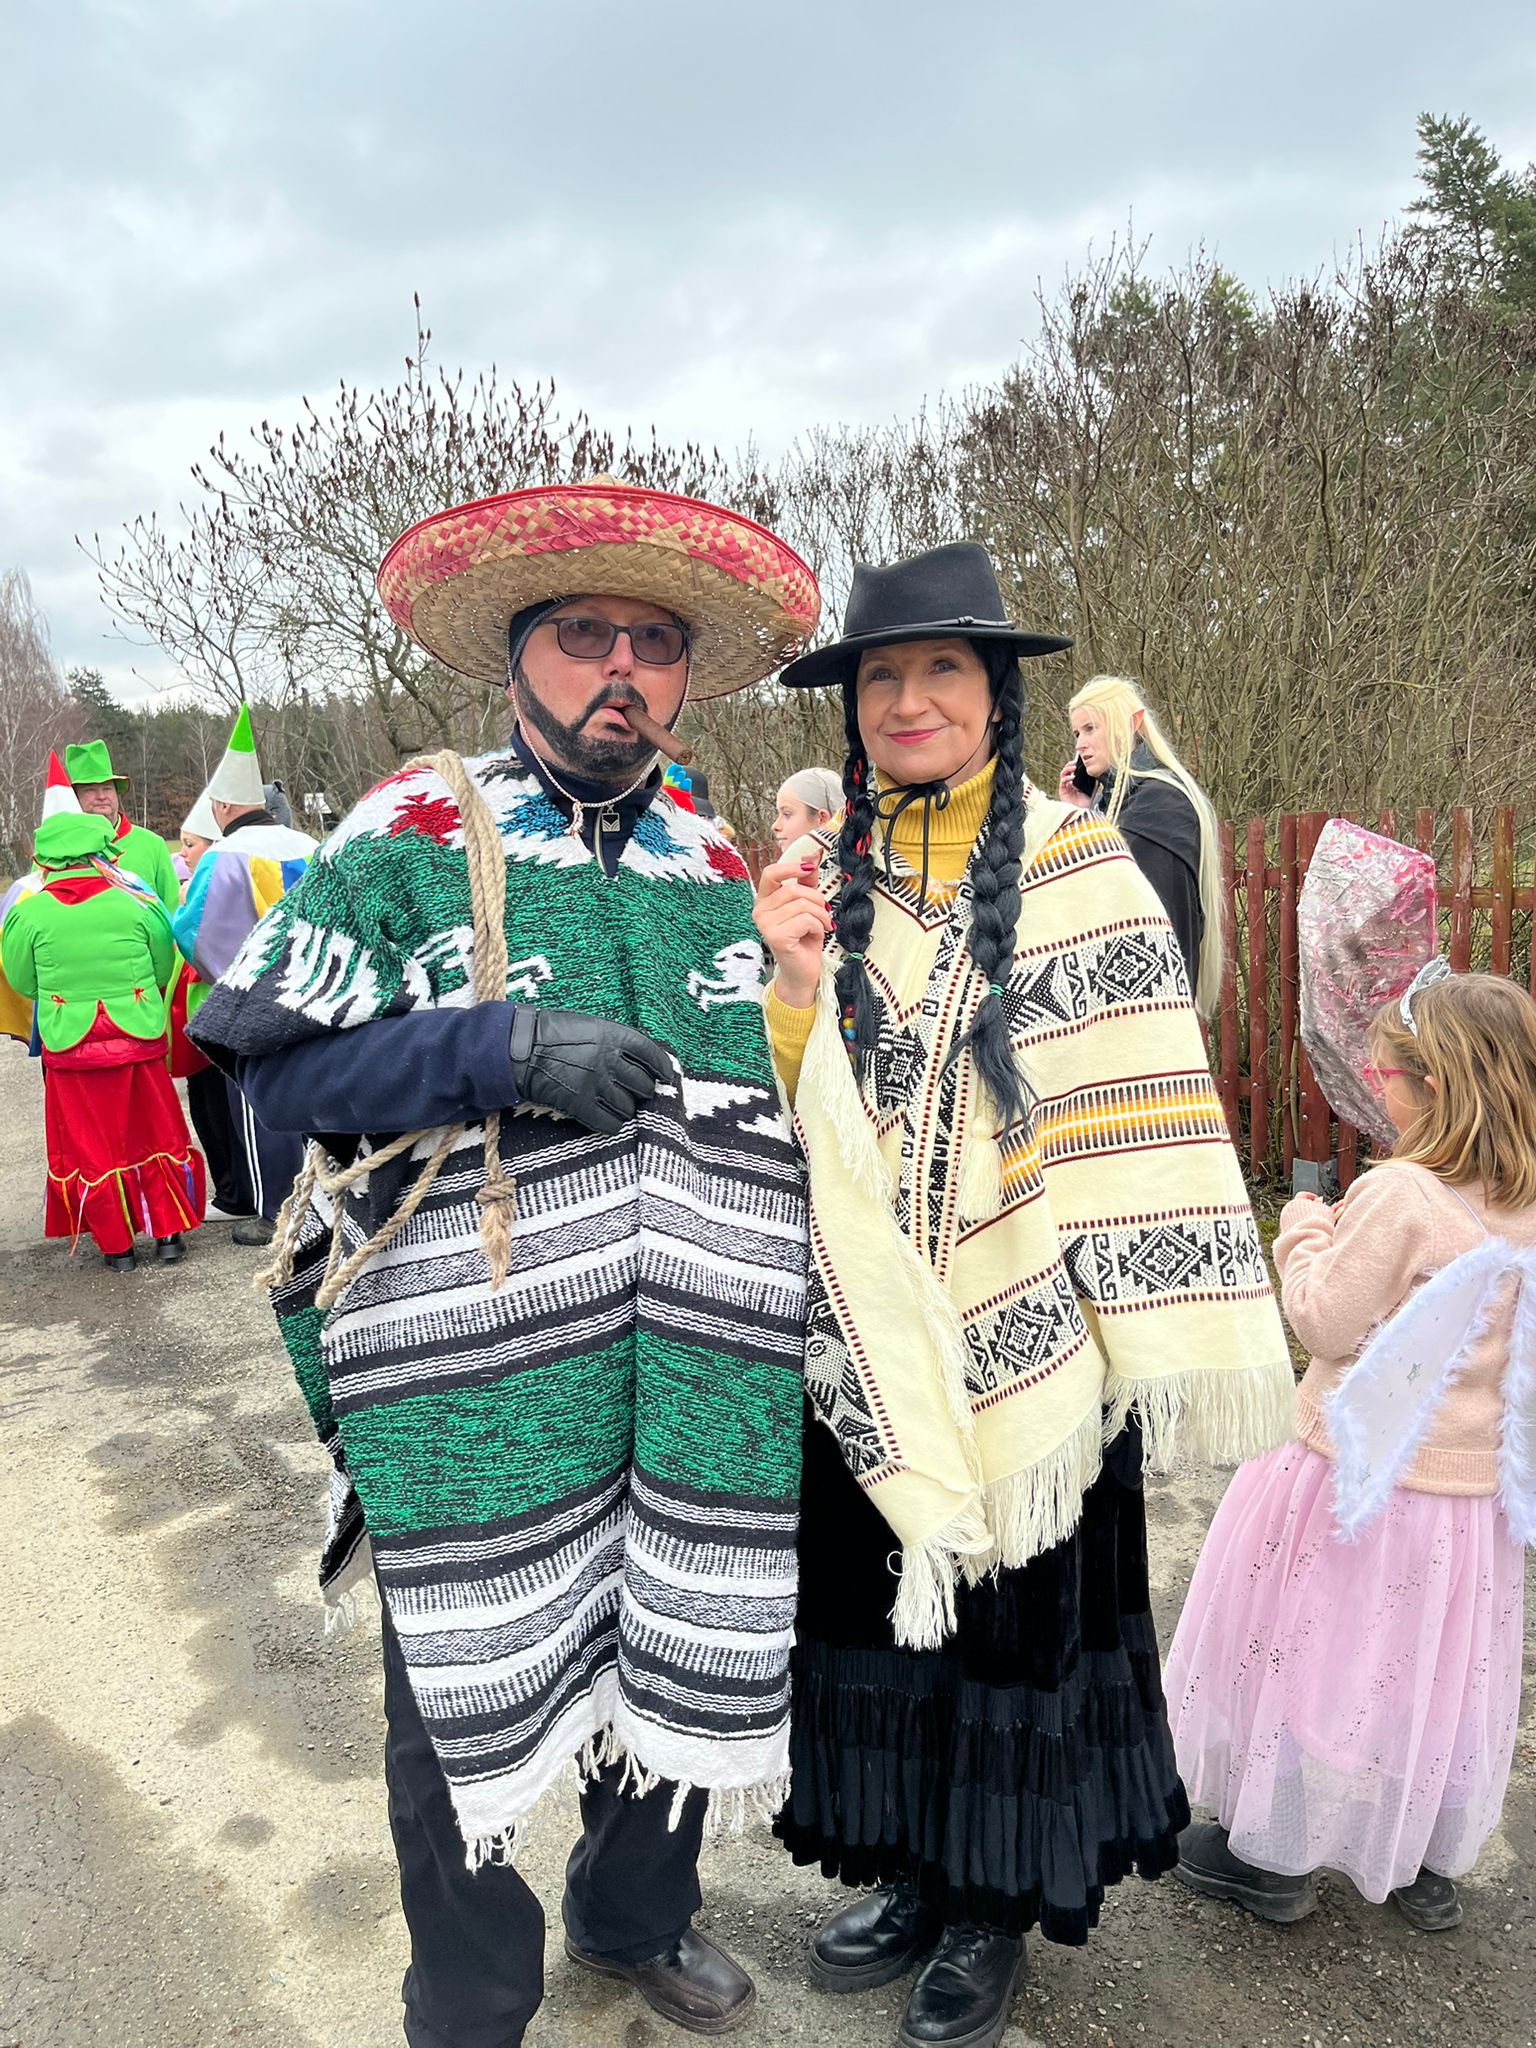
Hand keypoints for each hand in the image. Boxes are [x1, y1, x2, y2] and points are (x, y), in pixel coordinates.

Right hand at [507, 1007, 671, 1135]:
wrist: (519, 1048)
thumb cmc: (551, 1032)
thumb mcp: (588, 1025)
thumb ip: (612, 1041)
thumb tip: (635, 1060)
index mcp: (614, 1036)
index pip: (652, 1054)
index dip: (662, 1068)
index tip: (664, 1076)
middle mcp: (610, 1061)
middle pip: (643, 1085)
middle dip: (641, 1091)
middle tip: (633, 1093)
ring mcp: (596, 1085)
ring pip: (628, 1108)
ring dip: (625, 1109)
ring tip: (616, 1106)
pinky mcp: (580, 1106)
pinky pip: (609, 1124)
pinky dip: (611, 1125)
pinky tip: (606, 1121)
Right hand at [753, 853, 831, 1009]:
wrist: (803, 972)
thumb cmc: (804, 940)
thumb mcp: (807, 906)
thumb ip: (806, 881)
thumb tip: (811, 855)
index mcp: (764, 900)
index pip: (771, 873)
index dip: (791, 868)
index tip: (809, 868)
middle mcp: (759, 911)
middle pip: (794, 890)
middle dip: (817, 901)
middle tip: (823, 915)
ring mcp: (765, 924)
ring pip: (803, 905)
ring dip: (820, 916)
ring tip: (820, 928)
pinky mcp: (776, 936)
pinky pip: (806, 919)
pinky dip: (818, 927)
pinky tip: (813, 937)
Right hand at [1058, 761, 1091, 808]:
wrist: (1082, 812)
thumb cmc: (1086, 804)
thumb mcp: (1093, 792)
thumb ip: (1095, 785)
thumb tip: (1099, 777)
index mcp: (1077, 783)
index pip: (1074, 771)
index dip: (1075, 765)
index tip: (1079, 761)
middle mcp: (1070, 784)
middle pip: (1067, 770)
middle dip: (1070, 765)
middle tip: (1075, 763)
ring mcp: (1066, 787)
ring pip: (1063, 774)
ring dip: (1067, 769)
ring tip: (1073, 768)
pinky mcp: (1062, 791)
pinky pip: (1062, 782)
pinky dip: (1066, 778)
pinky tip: (1071, 777)